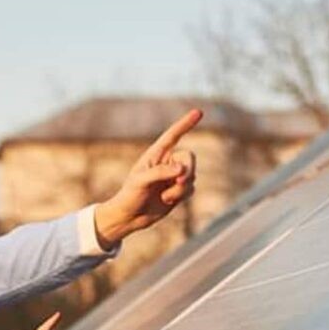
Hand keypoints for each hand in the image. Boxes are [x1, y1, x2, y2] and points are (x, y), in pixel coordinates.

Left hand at [93, 109, 201, 246]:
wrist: (129, 217)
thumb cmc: (130, 196)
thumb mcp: (141, 182)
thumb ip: (161, 172)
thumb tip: (182, 169)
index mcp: (156, 155)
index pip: (173, 135)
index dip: (186, 124)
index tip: (199, 112)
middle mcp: (167, 162)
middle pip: (189, 158)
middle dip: (188, 170)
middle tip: (179, 180)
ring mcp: (173, 176)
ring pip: (191, 176)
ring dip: (181, 188)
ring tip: (165, 198)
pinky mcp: (178, 190)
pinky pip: (191, 189)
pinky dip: (182, 196)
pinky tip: (167, 201)